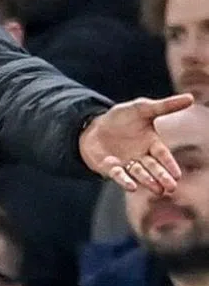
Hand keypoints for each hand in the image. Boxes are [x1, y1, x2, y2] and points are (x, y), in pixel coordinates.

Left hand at [79, 94, 195, 193]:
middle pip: (154, 168)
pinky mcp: (110, 168)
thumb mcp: (141, 109)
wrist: (94, 126)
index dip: (170, 165)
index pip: (163, 155)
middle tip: (171, 187)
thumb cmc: (122, 118)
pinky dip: (125, 180)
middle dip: (162, 177)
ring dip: (147, 181)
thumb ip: (164, 106)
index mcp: (152, 144)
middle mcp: (142, 157)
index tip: (177, 174)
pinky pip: (119, 175)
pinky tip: (131, 186)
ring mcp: (126, 164)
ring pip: (139, 174)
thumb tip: (190, 97)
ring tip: (157, 188)